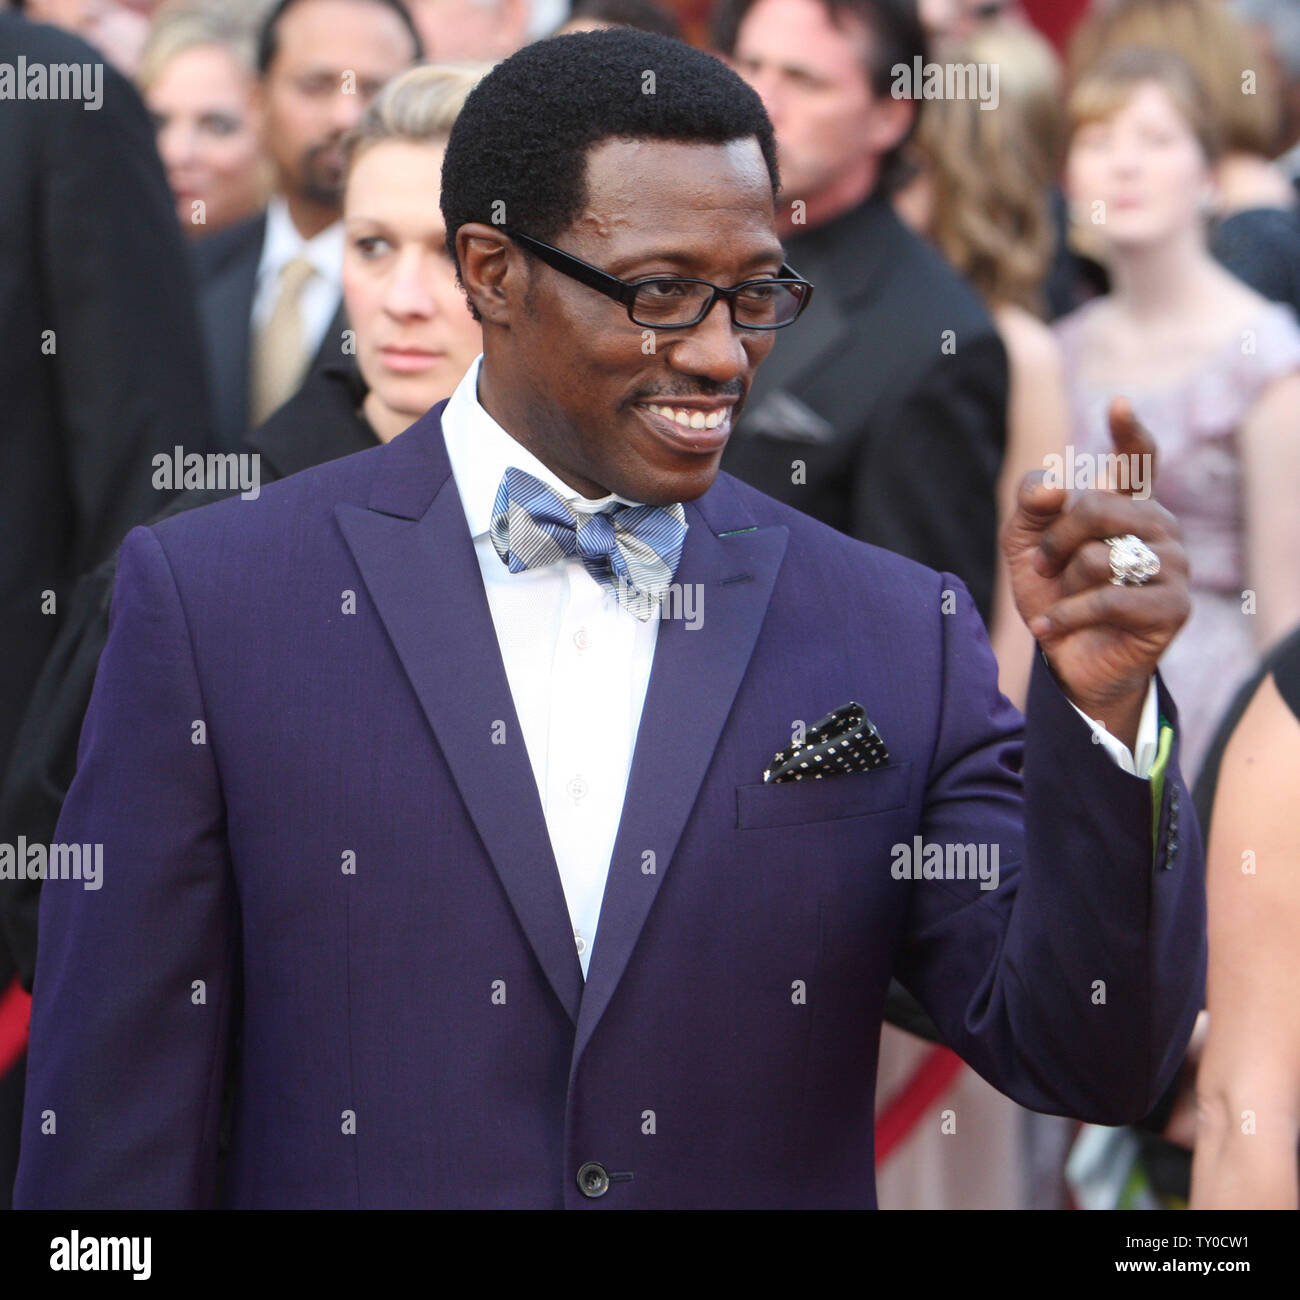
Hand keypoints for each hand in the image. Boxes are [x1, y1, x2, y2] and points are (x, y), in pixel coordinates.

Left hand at [1001, 398, 1189, 747]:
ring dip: (1065, 582)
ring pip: (1104, 555)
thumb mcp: (1024, 544)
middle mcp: (1158, 528)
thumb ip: (1030, 504)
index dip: (1129, 433)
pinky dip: (1068, 614)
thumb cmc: (1053, 593)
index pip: (1138, 459)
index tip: (1117, 404)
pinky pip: (1111, 598)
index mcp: (1128, 504)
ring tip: (1059, 598)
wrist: (1065, 658)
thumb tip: (1053, 489)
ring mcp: (1174, 566)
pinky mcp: (1174, 607)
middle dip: (1056, 537)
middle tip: (1041, 565)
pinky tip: (1048, 628)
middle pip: (1099, 507)